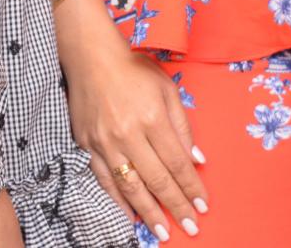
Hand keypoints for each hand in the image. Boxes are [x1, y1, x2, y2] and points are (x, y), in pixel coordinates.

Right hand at [59, 14, 208, 240]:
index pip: (177, 162)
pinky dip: (118, 201)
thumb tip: (197, 160)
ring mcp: (106, 143)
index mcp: (153, 118)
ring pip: (130, 186)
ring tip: (163, 232)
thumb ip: (183, 127)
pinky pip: (105, 181)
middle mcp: (129, 134)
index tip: (203, 205)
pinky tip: (131, 216)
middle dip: (176, 206)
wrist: (92, 59)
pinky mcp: (88, 146)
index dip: (191, 187)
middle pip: (157, 180)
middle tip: (190, 227)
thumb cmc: (134, 70)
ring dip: (149, 213)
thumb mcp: (168, 90)